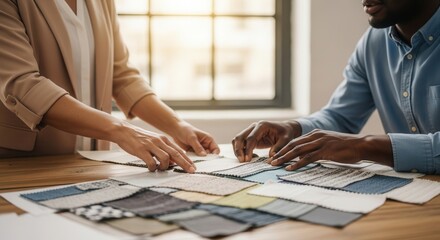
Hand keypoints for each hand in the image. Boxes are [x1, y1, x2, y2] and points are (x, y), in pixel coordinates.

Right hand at [113, 122, 195, 172]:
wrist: (124, 131)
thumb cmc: (140, 138)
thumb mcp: (155, 141)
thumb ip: (164, 150)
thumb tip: (173, 162)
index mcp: (164, 139)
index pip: (179, 150)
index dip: (187, 159)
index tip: (193, 167)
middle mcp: (159, 141)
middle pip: (176, 154)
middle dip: (185, 164)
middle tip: (191, 171)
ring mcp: (150, 145)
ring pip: (165, 158)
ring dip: (165, 167)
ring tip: (161, 169)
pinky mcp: (141, 150)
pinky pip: (151, 162)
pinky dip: (153, 168)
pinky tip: (151, 168)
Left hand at [172, 121, 219, 155]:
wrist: (176, 129)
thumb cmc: (185, 130)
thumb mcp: (192, 138)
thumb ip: (198, 147)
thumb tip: (204, 155)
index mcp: (208, 139)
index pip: (216, 149)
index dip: (214, 155)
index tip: (208, 159)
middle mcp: (205, 144)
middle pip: (209, 155)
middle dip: (205, 158)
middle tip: (200, 159)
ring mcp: (199, 148)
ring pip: (202, 157)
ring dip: (199, 159)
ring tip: (194, 157)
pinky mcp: (193, 151)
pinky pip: (196, 157)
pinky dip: (194, 158)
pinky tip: (190, 157)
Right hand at [232, 120, 301, 161]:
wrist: (285, 129)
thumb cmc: (286, 134)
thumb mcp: (286, 140)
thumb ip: (279, 148)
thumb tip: (271, 157)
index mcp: (262, 125)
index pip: (251, 137)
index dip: (248, 149)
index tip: (247, 159)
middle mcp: (254, 127)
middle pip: (240, 137)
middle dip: (238, 150)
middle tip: (242, 161)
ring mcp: (250, 131)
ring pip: (237, 139)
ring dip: (237, 150)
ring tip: (243, 160)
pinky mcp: (249, 136)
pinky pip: (241, 143)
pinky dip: (241, 150)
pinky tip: (250, 157)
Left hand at [268, 129, 392, 169]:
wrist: (361, 145)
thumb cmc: (346, 147)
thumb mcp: (328, 145)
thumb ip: (316, 149)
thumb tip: (304, 157)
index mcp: (315, 134)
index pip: (295, 141)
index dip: (283, 149)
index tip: (274, 156)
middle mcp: (316, 136)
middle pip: (293, 145)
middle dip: (280, 153)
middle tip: (270, 161)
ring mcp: (320, 143)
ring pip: (297, 150)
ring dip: (285, 158)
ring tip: (275, 164)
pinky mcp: (325, 151)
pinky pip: (308, 158)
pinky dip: (297, 163)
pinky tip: (290, 168)